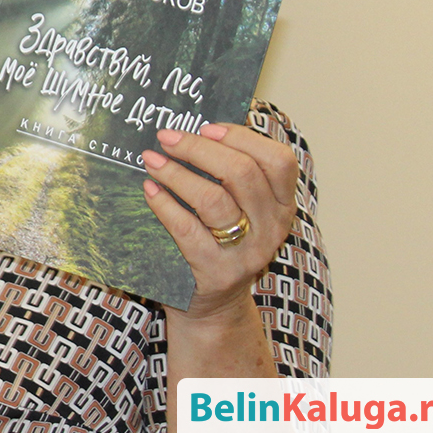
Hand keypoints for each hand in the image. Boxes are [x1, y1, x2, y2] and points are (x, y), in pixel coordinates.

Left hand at [140, 121, 297, 320]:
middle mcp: (272, 228)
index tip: (205, 128)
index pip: (279, 161)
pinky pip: (187, 230)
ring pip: (214, 199)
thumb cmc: (220, 241)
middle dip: (198, 148)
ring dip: (177, 174)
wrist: (213, 303)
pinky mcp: (216, 271)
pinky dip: (165, 205)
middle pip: (242, 173)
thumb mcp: (239, 208)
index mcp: (282, 205)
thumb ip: (228, 174)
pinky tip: (149, 190)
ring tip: (151, 160)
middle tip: (166, 137)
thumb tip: (192, 128)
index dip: (242, 138)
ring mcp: (246, 252)